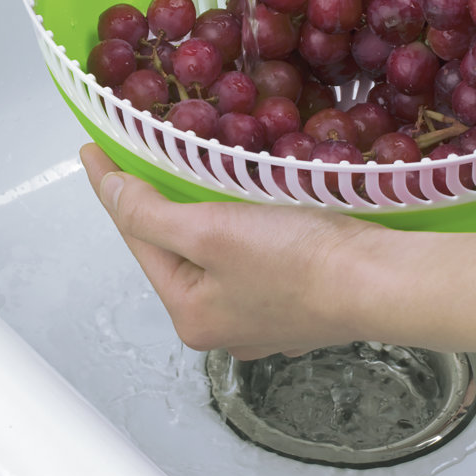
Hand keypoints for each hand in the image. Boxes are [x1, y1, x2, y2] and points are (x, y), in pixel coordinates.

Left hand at [79, 144, 475, 373]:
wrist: (383, 281)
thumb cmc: (299, 260)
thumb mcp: (211, 232)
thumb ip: (151, 215)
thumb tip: (111, 195)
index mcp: (191, 314)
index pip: (138, 237)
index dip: (113, 189)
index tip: (91, 151)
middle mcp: (222, 324)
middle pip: (175, 250)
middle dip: (159, 206)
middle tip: (143, 158)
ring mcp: (263, 317)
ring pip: (217, 254)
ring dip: (203, 215)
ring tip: (190, 175)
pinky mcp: (299, 301)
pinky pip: (253, 257)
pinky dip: (243, 228)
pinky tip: (251, 207)